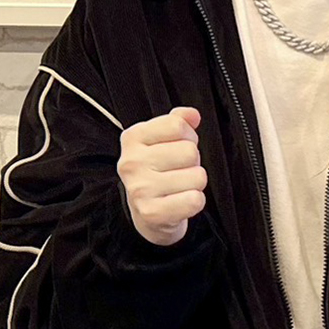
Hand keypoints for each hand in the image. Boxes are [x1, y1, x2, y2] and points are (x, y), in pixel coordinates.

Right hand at [117, 106, 206, 246]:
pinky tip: (180, 201)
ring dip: (195, 182)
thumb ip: (178, 121)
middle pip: (190, 151)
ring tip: (179, 186)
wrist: (147, 211)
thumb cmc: (158, 170)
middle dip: (193, 161)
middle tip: (179, 170)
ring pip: (197, 176)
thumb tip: (192, 115)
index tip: (178, 145)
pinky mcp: (152, 213)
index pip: (177, 125)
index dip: (188, 135)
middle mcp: (131, 162)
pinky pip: (195, 200)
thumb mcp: (162, 140)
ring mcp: (140, 189)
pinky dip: (195, 201)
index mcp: (133, 138)